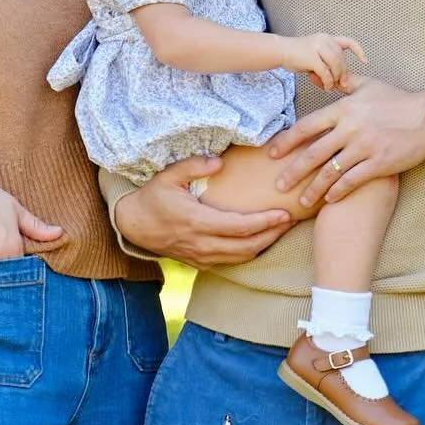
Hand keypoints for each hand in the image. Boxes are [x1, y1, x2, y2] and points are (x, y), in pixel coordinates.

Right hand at [114, 155, 292, 267]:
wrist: (133, 226)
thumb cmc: (153, 197)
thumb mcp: (168, 175)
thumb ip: (194, 166)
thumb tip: (220, 161)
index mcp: (197, 222)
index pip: (239, 227)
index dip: (265, 222)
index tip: (283, 213)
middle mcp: (202, 243)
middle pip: (247, 246)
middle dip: (272, 234)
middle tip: (291, 221)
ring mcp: (201, 256)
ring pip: (241, 257)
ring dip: (264, 245)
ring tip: (281, 230)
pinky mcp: (200, 262)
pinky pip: (231, 261)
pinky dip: (249, 252)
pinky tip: (260, 240)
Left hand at [267, 77, 424, 206]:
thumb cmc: (398, 100)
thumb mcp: (369, 85)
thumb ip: (345, 83)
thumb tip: (325, 76)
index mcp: (344, 109)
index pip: (308, 126)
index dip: (287, 141)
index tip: (272, 153)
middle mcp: (350, 128)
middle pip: (314, 153)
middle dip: (294, 171)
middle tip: (278, 184)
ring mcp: (365, 147)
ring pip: (331, 171)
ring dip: (314, 188)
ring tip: (302, 202)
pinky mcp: (379, 163)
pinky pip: (353, 180)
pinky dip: (339, 192)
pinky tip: (329, 201)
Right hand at [277, 33, 365, 90]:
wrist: (280, 51)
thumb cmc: (297, 55)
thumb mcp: (315, 54)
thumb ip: (328, 62)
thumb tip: (340, 80)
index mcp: (327, 38)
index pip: (348, 42)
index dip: (358, 51)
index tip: (365, 61)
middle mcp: (324, 40)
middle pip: (341, 59)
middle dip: (343, 74)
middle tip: (340, 84)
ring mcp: (318, 47)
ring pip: (336, 65)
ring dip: (335, 78)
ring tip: (331, 86)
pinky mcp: (312, 57)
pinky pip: (325, 72)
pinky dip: (327, 81)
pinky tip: (325, 86)